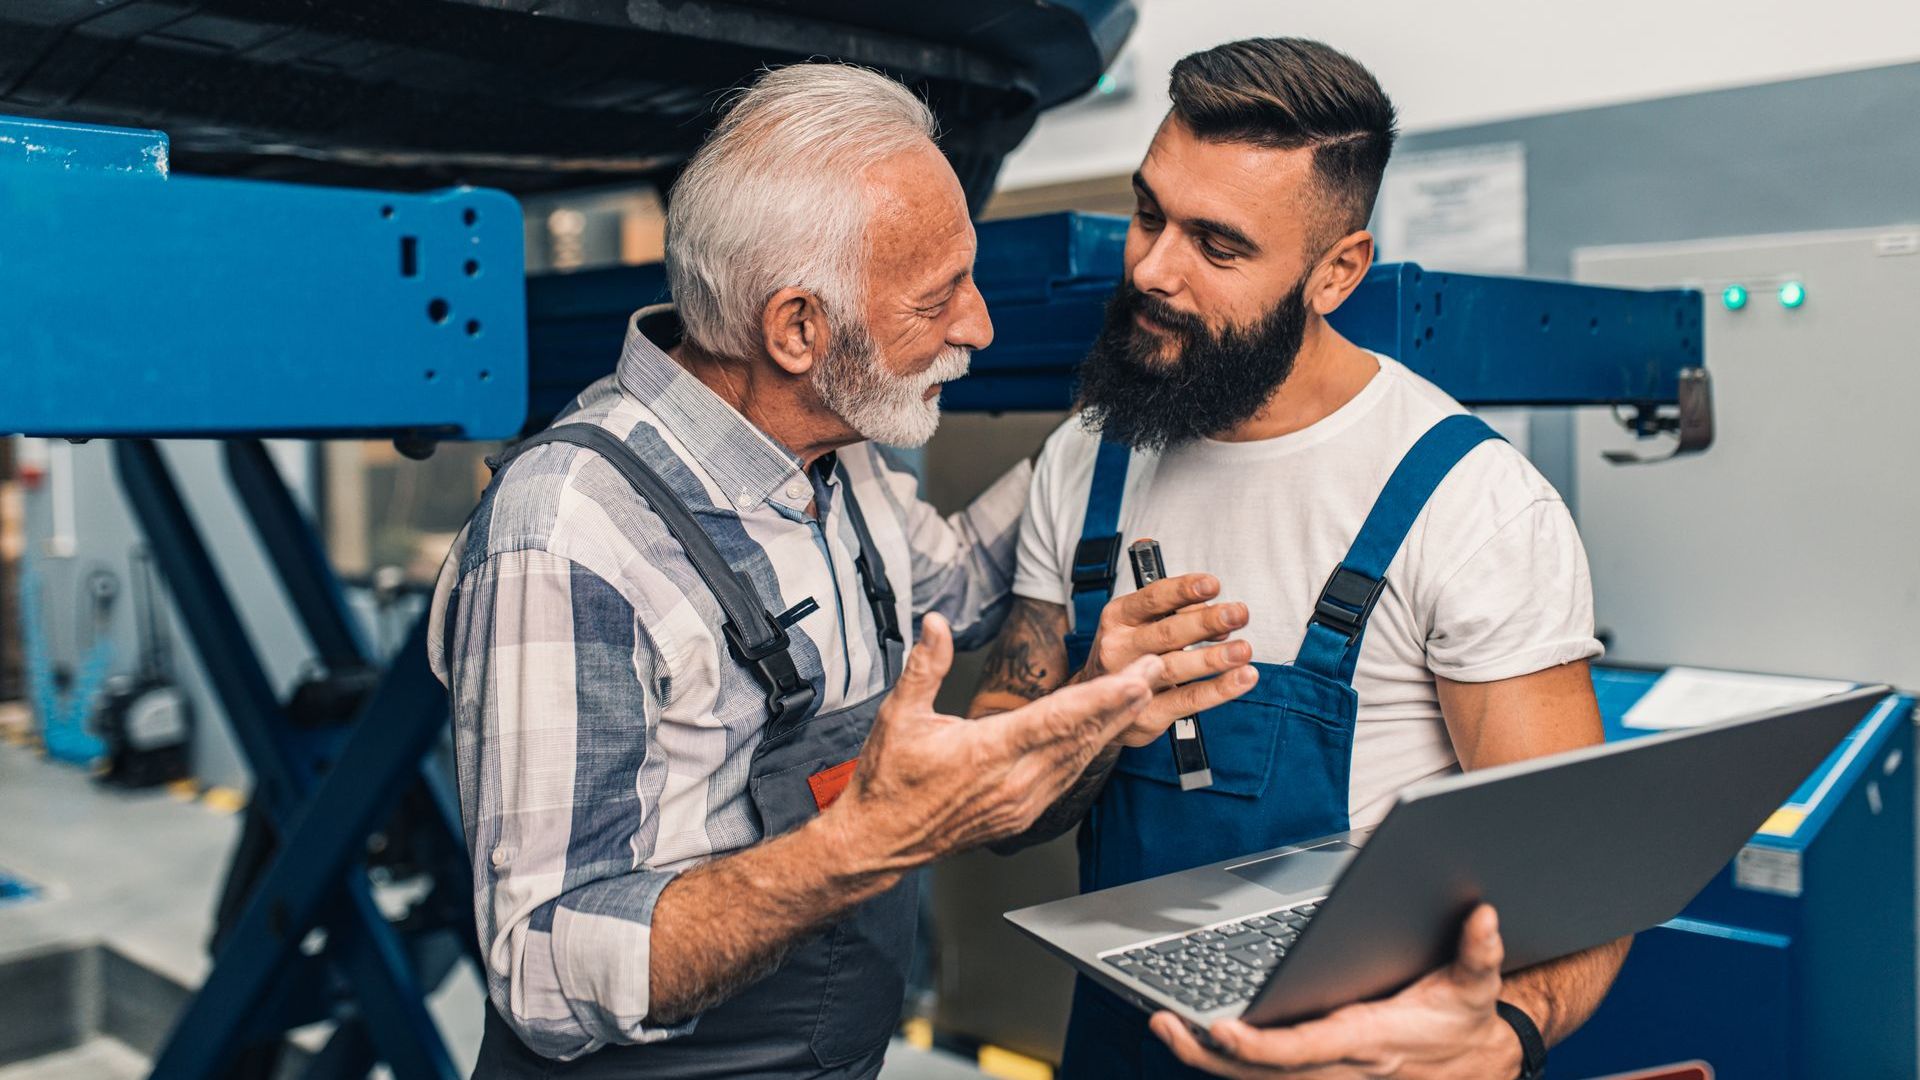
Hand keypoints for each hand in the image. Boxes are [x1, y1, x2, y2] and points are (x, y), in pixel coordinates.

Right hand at [822, 612, 1160, 871]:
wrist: (881, 841)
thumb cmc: (890, 780)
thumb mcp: (898, 716)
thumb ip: (925, 666)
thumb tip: (935, 623)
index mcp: (987, 753)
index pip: (1058, 719)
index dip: (1103, 696)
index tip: (1136, 676)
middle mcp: (1015, 782)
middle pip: (1083, 736)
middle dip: (1124, 701)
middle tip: (1156, 668)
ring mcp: (1023, 803)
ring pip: (1081, 757)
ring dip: (1115, 723)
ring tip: (1142, 691)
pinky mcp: (1025, 814)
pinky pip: (1070, 776)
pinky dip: (1093, 749)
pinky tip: (1108, 730)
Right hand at [1077, 573, 1256, 746]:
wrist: (1099, 704)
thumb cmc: (1127, 655)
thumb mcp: (1139, 624)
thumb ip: (1176, 613)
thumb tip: (1216, 614)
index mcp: (1118, 618)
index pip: (1153, 598)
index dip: (1184, 590)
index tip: (1212, 584)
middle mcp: (1120, 648)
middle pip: (1167, 633)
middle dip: (1206, 622)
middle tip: (1237, 614)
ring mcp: (1130, 682)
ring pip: (1177, 667)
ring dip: (1214, 658)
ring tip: (1243, 650)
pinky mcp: (1147, 714)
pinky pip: (1188, 700)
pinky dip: (1219, 689)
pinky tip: (1240, 678)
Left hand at [1150, 905, 1520, 1079]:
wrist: (1482, 1061)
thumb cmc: (1464, 1019)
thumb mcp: (1476, 985)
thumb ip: (1479, 952)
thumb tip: (1484, 917)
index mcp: (1370, 1039)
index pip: (1303, 1049)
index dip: (1259, 1045)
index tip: (1220, 1030)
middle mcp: (1344, 1067)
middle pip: (1264, 1074)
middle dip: (1208, 1054)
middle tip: (1164, 1023)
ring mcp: (1332, 1079)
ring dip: (1208, 1059)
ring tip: (1166, 1026)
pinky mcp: (1324, 1078)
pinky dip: (1231, 1066)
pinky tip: (1197, 1043)